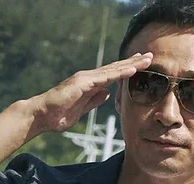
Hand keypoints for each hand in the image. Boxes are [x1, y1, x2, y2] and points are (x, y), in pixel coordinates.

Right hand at [29, 52, 152, 134]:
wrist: (42, 116)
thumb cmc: (59, 114)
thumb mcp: (82, 109)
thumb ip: (94, 100)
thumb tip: (106, 94)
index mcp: (90, 84)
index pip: (113, 75)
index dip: (128, 69)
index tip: (142, 65)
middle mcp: (89, 78)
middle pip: (115, 68)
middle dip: (134, 62)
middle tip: (151, 56)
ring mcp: (85, 79)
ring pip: (113, 70)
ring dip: (131, 64)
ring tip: (146, 59)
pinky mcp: (82, 83)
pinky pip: (104, 77)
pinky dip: (119, 73)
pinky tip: (131, 70)